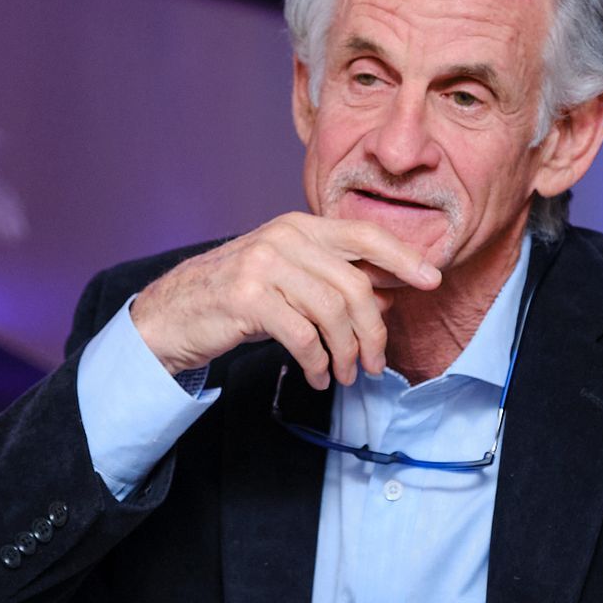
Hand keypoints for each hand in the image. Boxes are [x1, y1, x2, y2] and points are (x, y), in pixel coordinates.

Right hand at [129, 214, 439, 389]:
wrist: (171, 313)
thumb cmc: (235, 298)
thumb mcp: (288, 279)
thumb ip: (333, 281)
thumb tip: (389, 300)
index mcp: (299, 226)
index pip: (364, 234)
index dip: (403, 257)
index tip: (431, 281)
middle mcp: (284, 238)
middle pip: (355, 285)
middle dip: (373, 332)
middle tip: (375, 364)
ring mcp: (264, 265)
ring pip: (332, 313)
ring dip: (346, 354)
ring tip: (343, 375)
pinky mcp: (248, 297)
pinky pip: (303, 335)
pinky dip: (318, 363)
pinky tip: (318, 376)